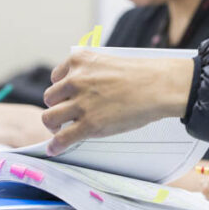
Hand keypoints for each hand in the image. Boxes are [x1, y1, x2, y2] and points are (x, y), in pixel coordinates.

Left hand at [42, 50, 193, 155]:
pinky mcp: (89, 124)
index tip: (67, 97)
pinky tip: (54, 149)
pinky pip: (62, 138)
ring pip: (49, 118)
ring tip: (62, 130)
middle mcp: (75, 80)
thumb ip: (90, 72)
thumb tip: (82, 89)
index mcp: (79, 61)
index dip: (62, 90)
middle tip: (65, 115)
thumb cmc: (142, 74)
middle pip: (50, 98)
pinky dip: (55, 145)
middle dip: (57, 107)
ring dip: (54, 125)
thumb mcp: (108, 61)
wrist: (159, 85)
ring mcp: (81, 103)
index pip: (56, 78)